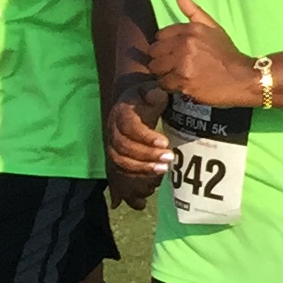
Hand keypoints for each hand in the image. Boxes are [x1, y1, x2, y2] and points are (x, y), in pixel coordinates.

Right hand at [106, 86, 168, 207]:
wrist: (131, 101)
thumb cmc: (145, 95)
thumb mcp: (150, 89)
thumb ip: (154, 92)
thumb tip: (158, 93)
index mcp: (122, 114)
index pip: (129, 127)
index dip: (145, 136)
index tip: (164, 142)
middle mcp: (113, 130)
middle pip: (123, 147)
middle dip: (146, 155)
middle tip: (169, 159)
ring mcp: (113, 145)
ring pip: (120, 162)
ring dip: (141, 169)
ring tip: (163, 171)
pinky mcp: (117, 156)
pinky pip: (118, 173)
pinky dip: (130, 184)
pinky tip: (145, 193)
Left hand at [146, 0, 260, 108]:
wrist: (243, 77)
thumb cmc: (227, 52)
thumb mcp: (213, 27)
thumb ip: (193, 11)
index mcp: (190, 30)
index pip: (160, 36)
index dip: (166, 45)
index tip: (176, 52)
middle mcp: (184, 45)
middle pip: (154, 53)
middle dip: (163, 59)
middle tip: (176, 65)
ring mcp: (183, 64)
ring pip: (156, 69)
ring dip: (165, 73)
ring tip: (179, 75)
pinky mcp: (183, 82)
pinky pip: (163, 84)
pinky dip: (171, 85)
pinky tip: (183, 84)